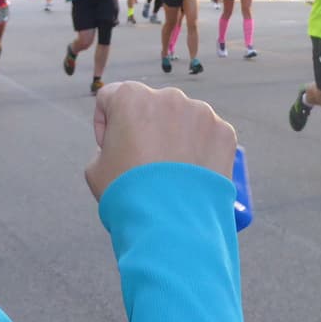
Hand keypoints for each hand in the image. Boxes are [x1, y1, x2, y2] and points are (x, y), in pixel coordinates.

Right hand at [86, 82, 235, 200]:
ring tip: (171, 173)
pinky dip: (201, 150)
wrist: (172, 225)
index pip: (111, 98)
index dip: (106, 124)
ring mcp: (201, 113)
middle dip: (146, 128)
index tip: (111, 148)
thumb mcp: (96, 169)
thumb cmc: (127, 195)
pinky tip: (192, 176)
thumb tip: (122, 146)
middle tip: (144, 162)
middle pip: (151, 107)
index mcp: (130, 97)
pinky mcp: (224, 132)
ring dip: (176, 137)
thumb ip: (106, 146)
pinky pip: (208, 136)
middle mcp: (168, 96)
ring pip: (183, 119)